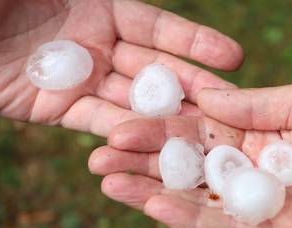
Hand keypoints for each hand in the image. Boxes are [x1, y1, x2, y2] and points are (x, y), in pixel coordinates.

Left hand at [0, 0, 241, 136]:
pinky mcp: (57, 108)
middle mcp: (96, 42)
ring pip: (131, 100)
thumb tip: (131, 1)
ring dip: (165, 118)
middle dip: (192, 87)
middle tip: (231, 107)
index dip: (196, 42)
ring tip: (200, 135)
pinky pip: (98, 122)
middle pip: (153, 68)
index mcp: (98, 6)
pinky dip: (122, 134)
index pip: (158, 27)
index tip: (234, 57)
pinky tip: (151, 148)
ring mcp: (79, 77)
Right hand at [89, 79, 291, 227]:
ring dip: (150, 190)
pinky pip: (221, 227)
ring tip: (107, 181)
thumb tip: (204, 97)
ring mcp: (256, 202)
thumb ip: (255, 105)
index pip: (196, 127)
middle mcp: (249, 166)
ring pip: (194, 197)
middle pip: (186, 163)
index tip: (120, 124)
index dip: (159, 127)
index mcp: (257, 130)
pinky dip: (186, 219)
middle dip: (142, 160)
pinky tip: (149, 206)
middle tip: (97, 157)